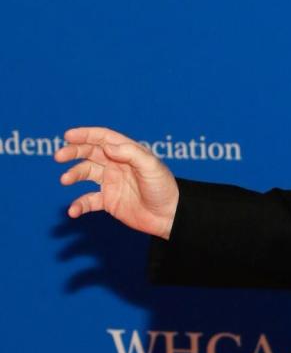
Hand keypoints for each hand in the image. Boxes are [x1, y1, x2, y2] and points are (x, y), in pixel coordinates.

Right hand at [55, 127, 178, 238]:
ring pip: (85, 173)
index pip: (102, 137)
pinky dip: (79, 204)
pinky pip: (89, 200)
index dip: (84, 135)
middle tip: (59, 156)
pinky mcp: (109, 201)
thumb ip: (130, 153)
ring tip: (65, 180)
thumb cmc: (164, 189)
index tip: (68, 136)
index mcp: (127, 152)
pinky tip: (73, 211)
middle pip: (89, 152)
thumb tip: (106, 147)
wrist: (170, 217)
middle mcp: (116, 164)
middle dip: (73, 152)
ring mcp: (111, 182)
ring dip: (73, 174)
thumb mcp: (151, 167)